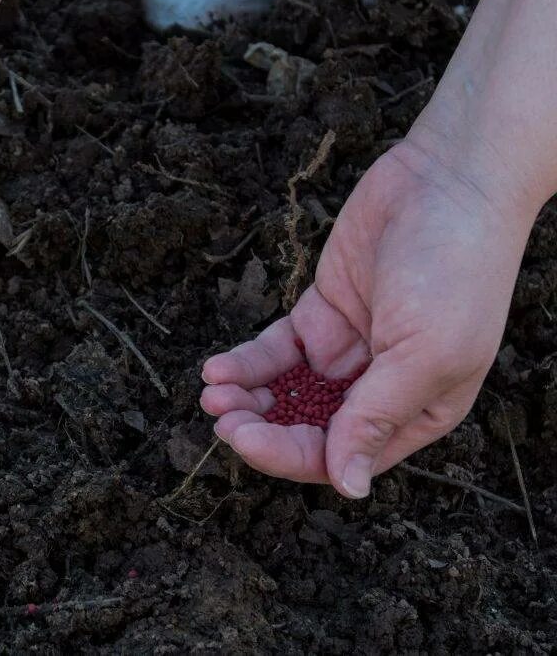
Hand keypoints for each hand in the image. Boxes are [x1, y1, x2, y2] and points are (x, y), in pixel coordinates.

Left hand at [200, 140, 534, 497]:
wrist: (446, 181)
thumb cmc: (455, 270)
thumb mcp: (426, 355)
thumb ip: (377, 418)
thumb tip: (349, 487)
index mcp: (416, 413)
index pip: (341, 455)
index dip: (288, 455)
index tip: (244, 440)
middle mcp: (378, 389)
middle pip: (306, 430)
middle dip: (260, 429)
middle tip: (221, 418)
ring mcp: (345, 352)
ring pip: (284, 394)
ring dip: (246, 400)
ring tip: (213, 393)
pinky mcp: (318, 315)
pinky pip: (274, 352)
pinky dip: (245, 363)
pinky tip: (217, 368)